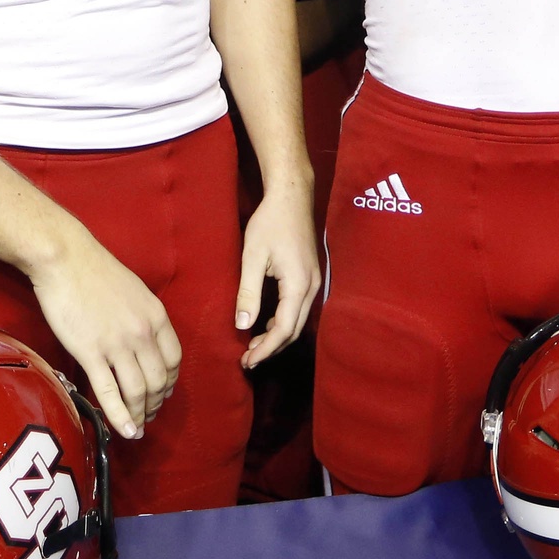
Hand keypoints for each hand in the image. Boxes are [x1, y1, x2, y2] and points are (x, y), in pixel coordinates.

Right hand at [28, 234, 181, 440]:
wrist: (65, 259)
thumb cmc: (95, 271)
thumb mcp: (134, 291)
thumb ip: (143, 318)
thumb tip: (144, 342)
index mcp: (156, 316)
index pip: (174, 360)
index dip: (169, 383)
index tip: (162, 393)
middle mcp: (142, 333)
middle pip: (158, 381)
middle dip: (155, 403)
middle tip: (148, 415)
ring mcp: (117, 344)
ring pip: (138, 391)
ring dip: (139, 414)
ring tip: (136, 427)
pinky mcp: (91, 353)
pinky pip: (110, 392)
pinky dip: (120, 416)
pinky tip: (124, 431)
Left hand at [233, 182, 321, 368]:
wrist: (292, 196)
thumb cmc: (270, 222)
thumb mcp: (253, 256)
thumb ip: (248, 292)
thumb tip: (243, 325)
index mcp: (298, 285)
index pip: (284, 329)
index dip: (265, 349)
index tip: (247, 361)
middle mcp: (312, 287)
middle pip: (294, 330)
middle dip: (271, 347)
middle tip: (247, 359)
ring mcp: (315, 281)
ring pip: (298, 321)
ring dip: (277, 336)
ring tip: (253, 346)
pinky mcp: (311, 276)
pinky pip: (299, 308)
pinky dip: (284, 322)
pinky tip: (266, 323)